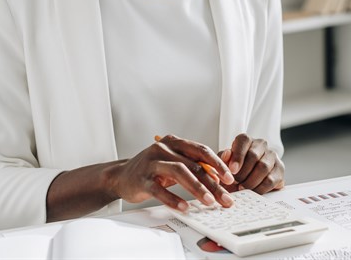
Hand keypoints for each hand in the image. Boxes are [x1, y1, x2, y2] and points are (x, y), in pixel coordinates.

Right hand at [108, 134, 235, 211]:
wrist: (120, 176)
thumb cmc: (151, 170)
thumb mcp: (173, 162)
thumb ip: (193, 165)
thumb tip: (218, 176)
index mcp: (173, 142)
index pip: (201, 150)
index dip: (218, 164)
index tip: (230, 179)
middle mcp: (162, 148)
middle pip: (193, 164)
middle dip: (212, 183)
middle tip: (225, 198)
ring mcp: (151, 163)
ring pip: (179, 172)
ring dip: (197, 188)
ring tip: (209, 202)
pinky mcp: (142, 179)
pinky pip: (160, 190)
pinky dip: (173, 199)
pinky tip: (184, 207)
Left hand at [219, 133, 284, 193]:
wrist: (246, 178)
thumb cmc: (234, 168)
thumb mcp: (224, 162)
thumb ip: (223, 158)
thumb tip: (227, 154)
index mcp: (246, 140)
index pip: (243, 141)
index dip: (237, 156)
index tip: (232, 170)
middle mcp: (261, 145)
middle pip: (254, 156)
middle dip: (242, 172)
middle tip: (235, 182)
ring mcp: (272, 156)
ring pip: (263, 167)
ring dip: (250, 181)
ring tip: (242, 188)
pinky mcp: (279, 169)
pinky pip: (271, 180)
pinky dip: (260, 188)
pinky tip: (252, 191)